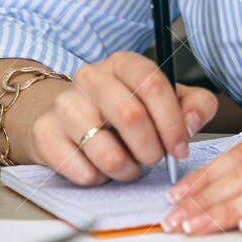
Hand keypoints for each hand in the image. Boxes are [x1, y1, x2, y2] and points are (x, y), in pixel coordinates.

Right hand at [28, 52, 218, 184]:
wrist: (74, 120)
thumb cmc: (131, 110)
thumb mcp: (171, 102)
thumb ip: (195, 106)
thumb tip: (191, 122)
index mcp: (124, 63)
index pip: (152, 85)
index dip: (172, 123)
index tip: (180, 149)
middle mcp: (91, 77)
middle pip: (129, 116)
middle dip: (150, 149)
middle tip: (154, 160)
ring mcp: (64, 104)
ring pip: (103, 149)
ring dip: (125, 169)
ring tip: (130, 168)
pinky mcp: (45, 133)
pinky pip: (79, 169)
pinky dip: (98, 178)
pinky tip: (101, 170)